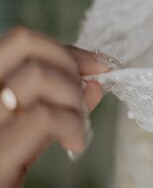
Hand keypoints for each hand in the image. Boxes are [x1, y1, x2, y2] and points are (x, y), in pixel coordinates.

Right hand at [0, 26, 109, 187]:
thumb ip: (54, 109)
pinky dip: (71, 125)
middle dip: (68, 63)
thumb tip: (93, 85)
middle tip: (83, 95)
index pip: (19, 42)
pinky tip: (75, 144)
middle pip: (23, 43)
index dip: (65, 49)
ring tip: (76, 125)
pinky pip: (43, 117)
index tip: (96, 66)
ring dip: (71, 96)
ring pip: (35, 76)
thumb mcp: (23, 137)